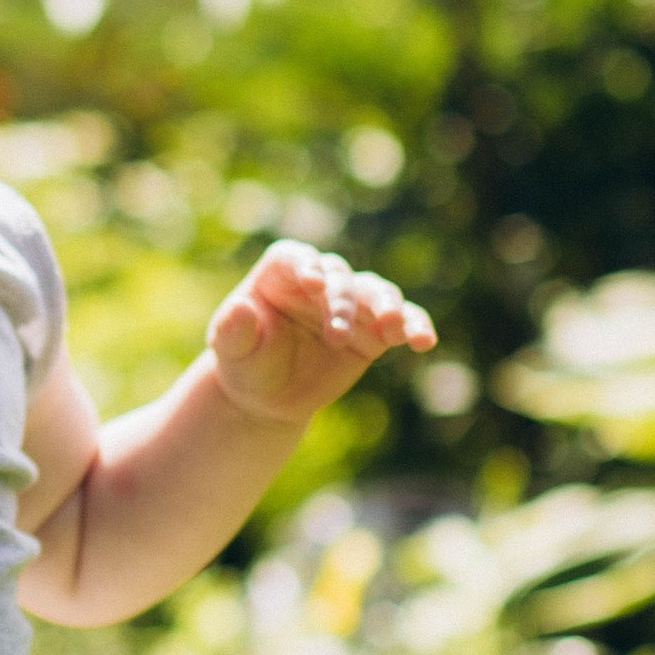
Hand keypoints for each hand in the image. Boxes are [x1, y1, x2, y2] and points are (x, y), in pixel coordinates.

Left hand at [208, 243, 435, 427]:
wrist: (269, 397)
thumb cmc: (245, 363)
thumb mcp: (231, 350)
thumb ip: (232, 330)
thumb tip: (238, 311)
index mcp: (281, 273)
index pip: (296, 257)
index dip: (306, 265)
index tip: (313, 284)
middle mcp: (321, 281)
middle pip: (340, 276)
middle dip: (342, 301)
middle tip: (335, 334)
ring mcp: (351, 304)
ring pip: (376, 292)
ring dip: (387, 306)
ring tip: (393, 327)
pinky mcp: (375, 331)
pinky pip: (402, 322)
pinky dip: (415, 326)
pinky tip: (423, 340)